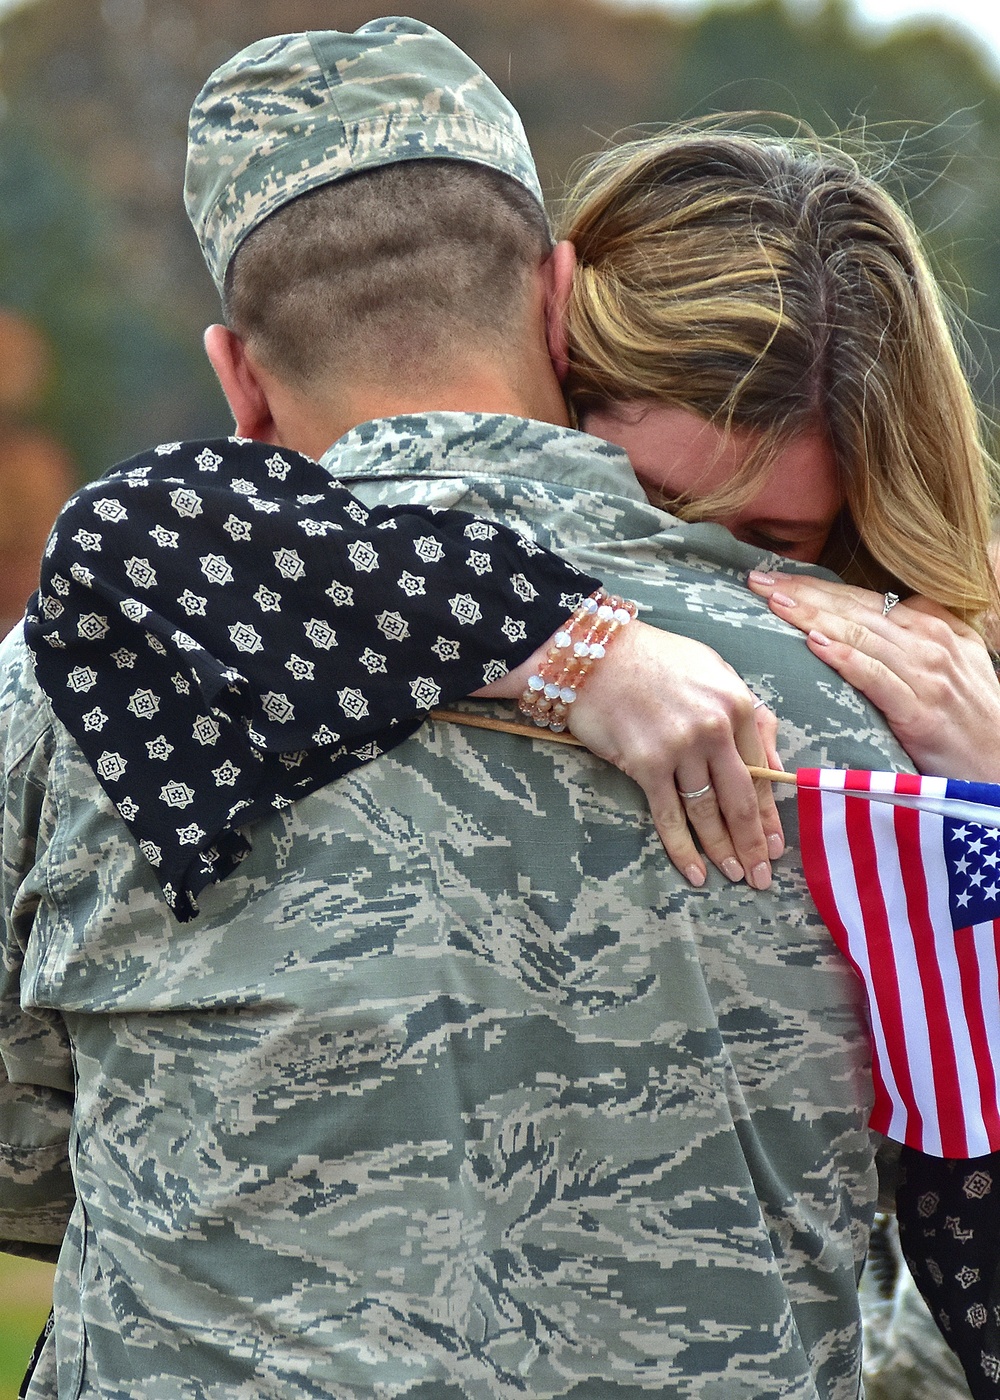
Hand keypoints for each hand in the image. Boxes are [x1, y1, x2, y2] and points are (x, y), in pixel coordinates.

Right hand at [483, 618, 782, 887]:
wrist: (594, 652)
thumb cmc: (654, 659)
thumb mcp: (713, 671)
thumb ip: (746, 715)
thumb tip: (774, 766)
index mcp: (736, 703)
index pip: (761, 771)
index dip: (769, 813)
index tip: (777, 843)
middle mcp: (713, 728)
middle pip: (740, 799)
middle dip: (754, 843)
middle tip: (762, 876)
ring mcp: (679, 748)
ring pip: (707, 812)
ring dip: (722, 850)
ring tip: (735, 875)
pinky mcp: (645, 764)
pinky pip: (668, 815)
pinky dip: (682, 848)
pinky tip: (694, 872)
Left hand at [747, 570, 999, 781]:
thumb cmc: (973, 718)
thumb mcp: (957, 661)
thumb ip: (920, 634)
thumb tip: (881, 613)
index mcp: (932, 625)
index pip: (862, 597)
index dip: (815, 584)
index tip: (774, 575)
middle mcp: (929, 641)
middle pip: (853, 608)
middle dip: (802, 590)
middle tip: (757, 578)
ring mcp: (927, 673)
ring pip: (860, 635)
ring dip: (812, 615)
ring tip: (773, 601)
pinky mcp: (921, 710)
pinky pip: (876, 678)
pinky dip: (845, 657)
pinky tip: (814, 643)